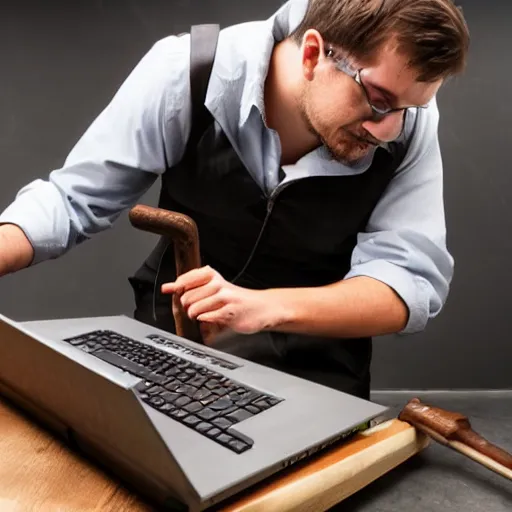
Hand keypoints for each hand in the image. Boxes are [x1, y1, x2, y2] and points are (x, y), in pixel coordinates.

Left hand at [161, 266, 283, 341]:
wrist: (261, 307)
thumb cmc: (235, 299)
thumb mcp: (214, 287)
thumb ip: (190, 286)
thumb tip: (166, 287)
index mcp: (212, 276)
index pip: (185, 279)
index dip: (178, 288)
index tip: (176, 292)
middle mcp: (218, 284)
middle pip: (186, 297)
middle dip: (187, 307)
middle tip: (197, 308)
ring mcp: (224, 298)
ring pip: (194, 308)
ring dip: (196, 316)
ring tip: (206, 314)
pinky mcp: (229, 313)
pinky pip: (206, 318)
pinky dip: (206, 321)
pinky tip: (213, 318)